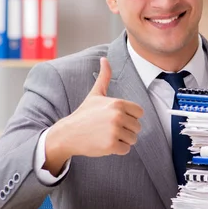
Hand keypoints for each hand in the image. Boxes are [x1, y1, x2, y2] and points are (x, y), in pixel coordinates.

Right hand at [44, 57, 143, 174]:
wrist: (68, 133)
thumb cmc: (84, 114)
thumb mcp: (95, 94)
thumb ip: (104, 77)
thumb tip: (105, 59)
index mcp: (117, 103)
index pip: (139, 113)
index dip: (130, 117)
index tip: (116, 118)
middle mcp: (117, 116)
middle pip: (137, 127)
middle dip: (126, 130)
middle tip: (109, 128)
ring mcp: (114, 131)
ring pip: (133, 139)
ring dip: (122, 140)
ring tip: (107, 135)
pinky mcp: (111, 145)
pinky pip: (126, 150)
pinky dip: (117, 149)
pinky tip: (105, 143)